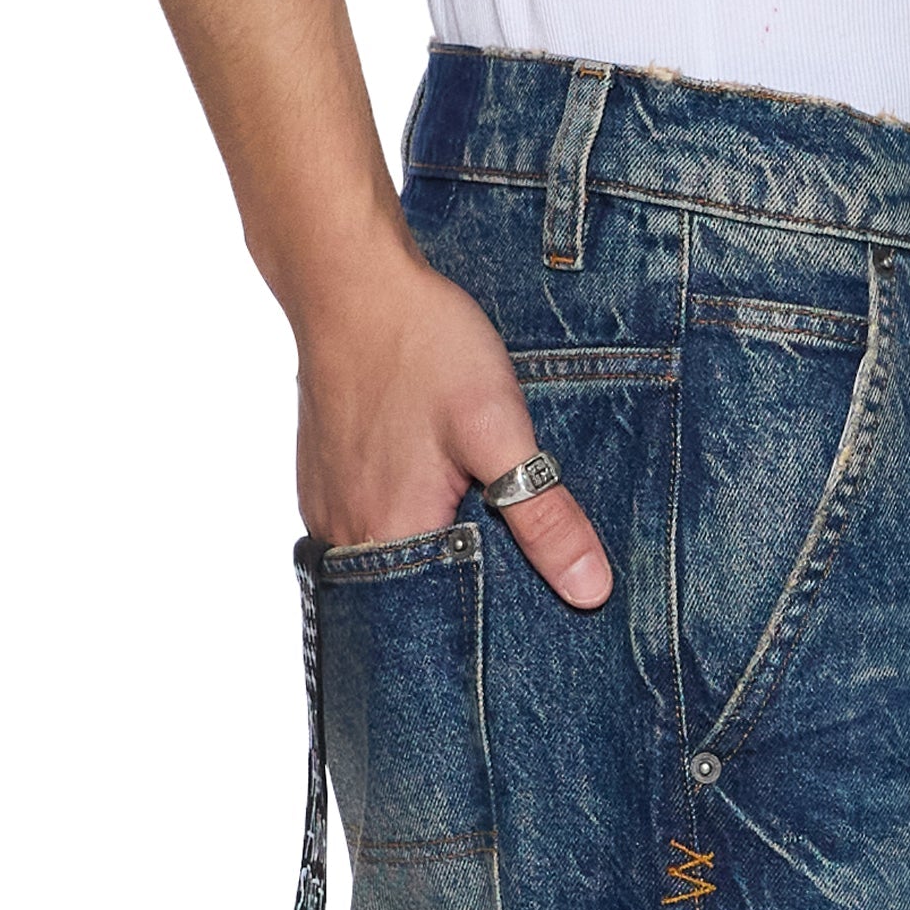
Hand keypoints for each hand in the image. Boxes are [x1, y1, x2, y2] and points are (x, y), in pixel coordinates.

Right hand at [293, 249, 612, 607]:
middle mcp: (345, 532)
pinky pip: (365, 532)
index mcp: (390, 533)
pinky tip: (437, 510)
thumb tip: (589, 590)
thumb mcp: (499, 429)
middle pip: (413, 600)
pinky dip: (405, 533)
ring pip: (389, 566)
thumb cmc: (421, 345)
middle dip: (461, 600)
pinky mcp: (320, 480)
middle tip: (513, 587)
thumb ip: (543, 516)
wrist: (348, 276)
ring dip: (432, 563)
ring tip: (478, 551)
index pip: (440, 626)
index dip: (486, 633)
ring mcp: (325, 506)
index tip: (525, 632)